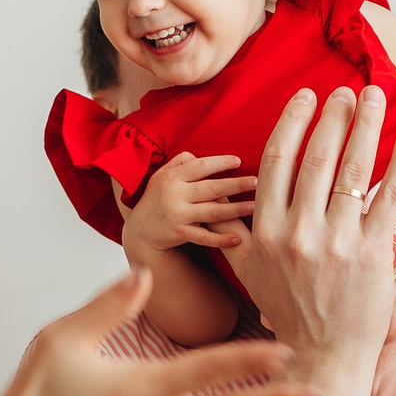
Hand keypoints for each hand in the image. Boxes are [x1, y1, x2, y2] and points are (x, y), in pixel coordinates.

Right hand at [118, 151, 257, 255]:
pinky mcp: (180, 234)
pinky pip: (204, 237)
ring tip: (255, 206)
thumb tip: (198, 156)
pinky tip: (237, 238)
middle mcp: (174, 194)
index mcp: (172, 177)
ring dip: (236, 209)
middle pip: (212, 188)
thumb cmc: (155, 200)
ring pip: (213, 212)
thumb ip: (179, 163)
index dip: (221, 162)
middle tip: (256, 182)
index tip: (238, 161)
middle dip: (236, 185)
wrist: (139, 231)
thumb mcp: (160, 176)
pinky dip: (221, 239)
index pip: (201, 166)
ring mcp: (177, 215)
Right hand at [220, 85, 395, 395]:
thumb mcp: (251, 271)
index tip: (306, 97)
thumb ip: (245, 232)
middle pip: (317, 157)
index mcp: (264, 232)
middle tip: (348, 90)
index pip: (277, 161)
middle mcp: (297, 233)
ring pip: (353, 169)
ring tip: (377, 96)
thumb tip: (240, 199)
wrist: (321, 356)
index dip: (293, 122)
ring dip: (367, 126)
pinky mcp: (372, 253)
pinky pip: (389, 194)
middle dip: (334, 116)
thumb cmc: (289, 312)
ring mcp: (336, 242)